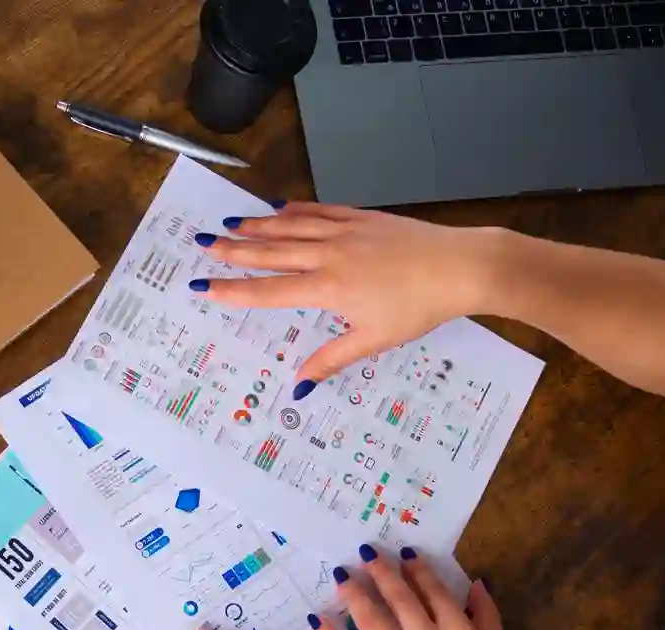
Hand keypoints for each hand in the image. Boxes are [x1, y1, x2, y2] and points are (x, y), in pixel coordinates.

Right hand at [196, 205, 500, 385]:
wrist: (460, 266)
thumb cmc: (419, 307)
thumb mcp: (374, 341)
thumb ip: (331, 360)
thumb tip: (299, 386)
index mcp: (328, 288)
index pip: (269, 291)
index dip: (233, 291)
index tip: (205, 287)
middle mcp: (329, 255)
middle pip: (271, 252)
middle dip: (234, 250)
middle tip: (204, 245)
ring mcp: (345, 231)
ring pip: (290, 227)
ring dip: (257, 226)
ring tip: (229, 223)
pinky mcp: (363, 218)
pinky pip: (319, 211)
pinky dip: (296, 209)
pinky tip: (278, 208)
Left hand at [312, 549, 528, 629]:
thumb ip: (486, 615)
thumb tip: (475, 582)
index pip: (432, 590)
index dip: (415, 568)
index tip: (401, 552)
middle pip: (398, 599)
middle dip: (379, 571)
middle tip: (364, 552)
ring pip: (372, 622)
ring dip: (354, 595)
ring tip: (340, 575)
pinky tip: (316, 620)